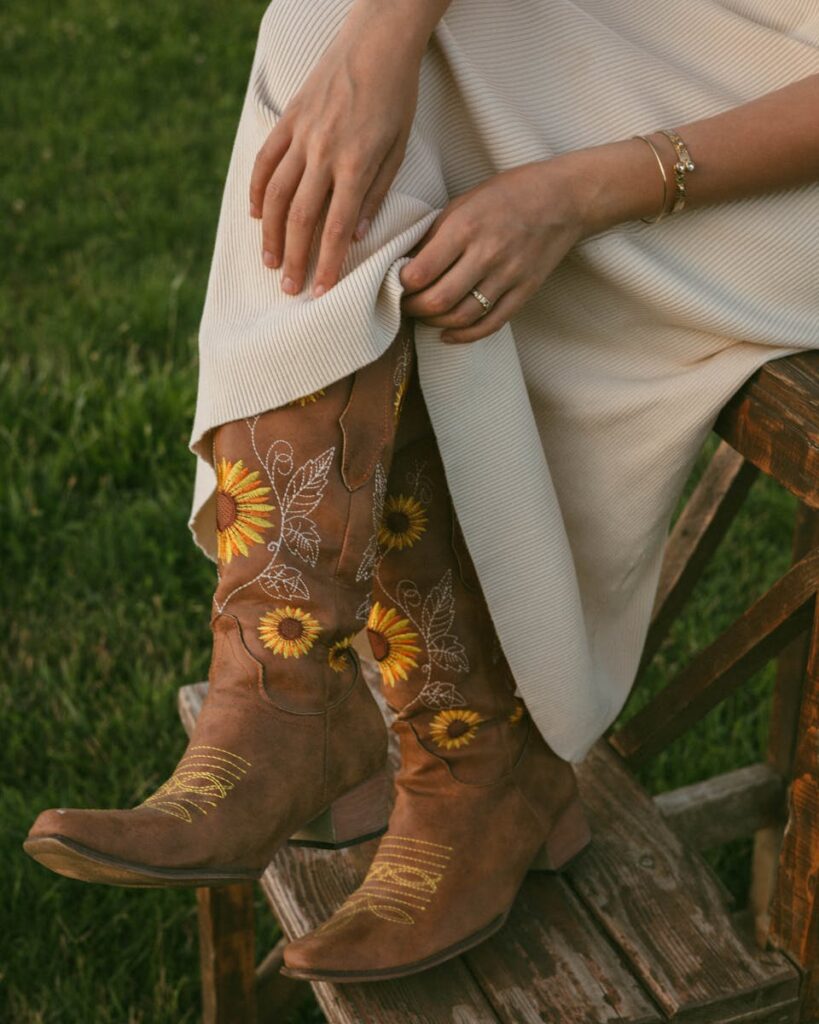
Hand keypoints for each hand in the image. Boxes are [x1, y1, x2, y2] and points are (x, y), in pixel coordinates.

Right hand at [249, 7, 424, 297]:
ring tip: (269, 261)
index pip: (337, 228)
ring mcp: (301, 135)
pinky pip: (265, 161)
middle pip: (300, 218)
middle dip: (294, 259)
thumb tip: (356, 236)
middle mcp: (323, 153)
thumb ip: (375, 194)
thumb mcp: (397, 150)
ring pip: (275, 194)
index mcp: (355, 164)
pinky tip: (254, 215)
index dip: (328, 264)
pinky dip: (256, 190)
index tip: (323, 291)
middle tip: (290, 289)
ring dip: (269, 233)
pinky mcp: (287, 118)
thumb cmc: (396, 98)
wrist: (376, 41)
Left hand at [399, 156, 592, 342]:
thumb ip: (435, 235)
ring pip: (462, 317)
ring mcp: (509, 276)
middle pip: (438, 300)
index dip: (401, 284)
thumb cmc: (508, 195)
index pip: (421, 272)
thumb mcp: (464, 202)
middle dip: (413, 309)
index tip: (396, 282)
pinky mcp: (525, 292)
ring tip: (425, 316)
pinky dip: (464, 335)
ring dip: (435, 323)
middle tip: (405, 304)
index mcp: (466, 227)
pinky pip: (490, 324)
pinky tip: (448, 333)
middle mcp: (487, 254)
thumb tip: (406, 264)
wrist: (564, 199)